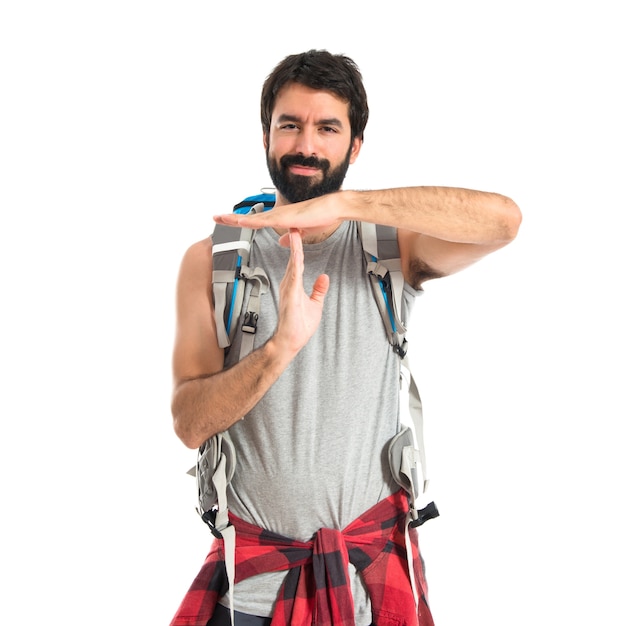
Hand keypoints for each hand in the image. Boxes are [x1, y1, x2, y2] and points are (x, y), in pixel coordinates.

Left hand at [214, 193, 343, 241]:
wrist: (332, 208)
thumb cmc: (322, 216)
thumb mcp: (303, 231)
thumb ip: (291, 236)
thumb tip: (282, 241)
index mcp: (279, 218)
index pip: (256, 221)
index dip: (242, 221)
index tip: (229, 221)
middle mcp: (275, 215)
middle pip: (249, 217)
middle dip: (232, 218)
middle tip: (215, 217)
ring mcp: (278, 215)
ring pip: (252, 218)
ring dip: (235, 218)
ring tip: (219, 218)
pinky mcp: (282, 218)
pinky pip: (262, 220)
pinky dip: (249, 220)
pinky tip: (238, 220)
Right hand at [272, 229, 329, 355]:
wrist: (290, 341)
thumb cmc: (298, 326)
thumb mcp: (315, 304)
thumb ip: (318, 290)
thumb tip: (324, 278)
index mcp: (293, 285)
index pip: (296, 261)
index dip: (298, 247)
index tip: (300, 234)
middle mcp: (288, 284)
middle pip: (293, 258)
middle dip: (294, 241)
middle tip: (295, 224)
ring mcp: (288, 288)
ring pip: (292, 263)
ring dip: (295, 248)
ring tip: (295, 233)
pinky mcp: (290, 295)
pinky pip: (293, 275)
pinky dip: (295, 263)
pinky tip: (297, 255)